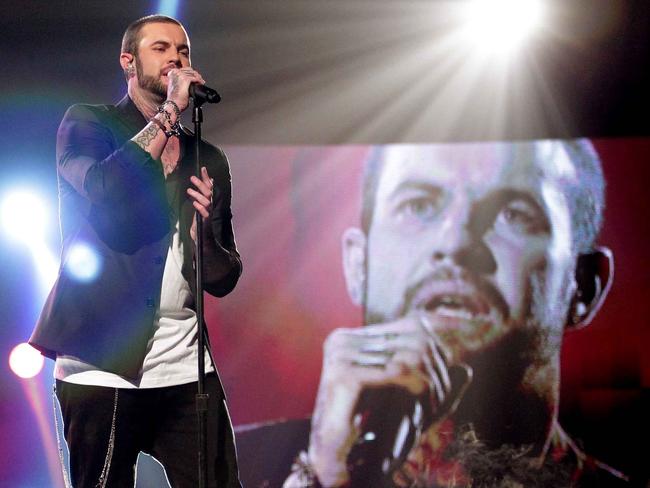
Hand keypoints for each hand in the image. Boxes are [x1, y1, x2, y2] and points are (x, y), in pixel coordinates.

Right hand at [166, 67, 205, 111]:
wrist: (173, 104)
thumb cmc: (174, 99)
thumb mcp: (176, 87)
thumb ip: (181, 82)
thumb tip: (189, 82)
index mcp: (172, 73)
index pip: (184, 69)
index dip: (192, 73)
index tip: (196, 78)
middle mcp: (175, 72)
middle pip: (190, 70)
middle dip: (196, 75)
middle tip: (200, 80)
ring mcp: (180, 75)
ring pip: (193, 73)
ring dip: (199, 78)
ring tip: (202, 82)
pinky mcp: (185, 79)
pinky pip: (195, 78)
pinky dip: (199, 81)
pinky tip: (201, 84)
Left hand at [188, 166, 214, 241]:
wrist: (202, 239)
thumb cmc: (199, 223)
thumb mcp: (198, 208)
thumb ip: (199, 198)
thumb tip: (198, 188)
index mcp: (208, 202)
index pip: (209, 187)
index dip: (206, 178)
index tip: (203, 169)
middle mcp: (210, 206)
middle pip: (209, 192)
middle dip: (201, 184)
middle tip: (192, 178)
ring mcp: (209, 213)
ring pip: (207, 201)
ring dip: (198, 195)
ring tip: (189, 191)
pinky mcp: (206, 221)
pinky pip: (205, 213)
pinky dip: (200, 207)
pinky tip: (194, 203)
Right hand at [307, 313, 470, 486]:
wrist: (331, 461)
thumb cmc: (367, 433)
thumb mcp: (402, 402)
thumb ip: (430, 383)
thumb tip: (466, 368)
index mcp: (348, 338)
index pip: (408, 334)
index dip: (434, 362)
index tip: (441, 392)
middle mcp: (342, 340)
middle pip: (413, 344)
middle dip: (436, 375)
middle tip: (439, 404)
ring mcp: (341, 355)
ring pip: (410, 359)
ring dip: (430, 386)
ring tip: (430, 411)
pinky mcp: (345, 375)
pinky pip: (399, 372)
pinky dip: (418, 391)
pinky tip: (422, 412)